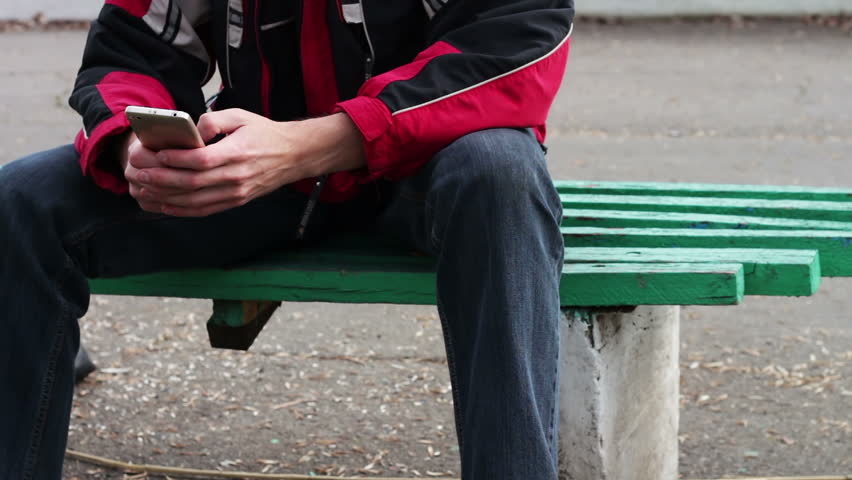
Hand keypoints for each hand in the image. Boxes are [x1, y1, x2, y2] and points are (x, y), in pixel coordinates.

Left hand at [124, 109, 365, 216]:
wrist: (293, 155)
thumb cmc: (265, 134)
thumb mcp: (241, 116)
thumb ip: (214, 120)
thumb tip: (192, 129)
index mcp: (238, 153)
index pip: (201, 160)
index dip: (175, 160)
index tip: (154, 154)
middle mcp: (236, 177)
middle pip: (191, 183)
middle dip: (160, 179)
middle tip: (137, 173)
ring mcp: (236, 193)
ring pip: (194, 200)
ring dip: (165, 196)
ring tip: (143, 188)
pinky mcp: (235, 201)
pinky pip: (204, 210)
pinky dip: (180, 210)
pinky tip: (162, 204)